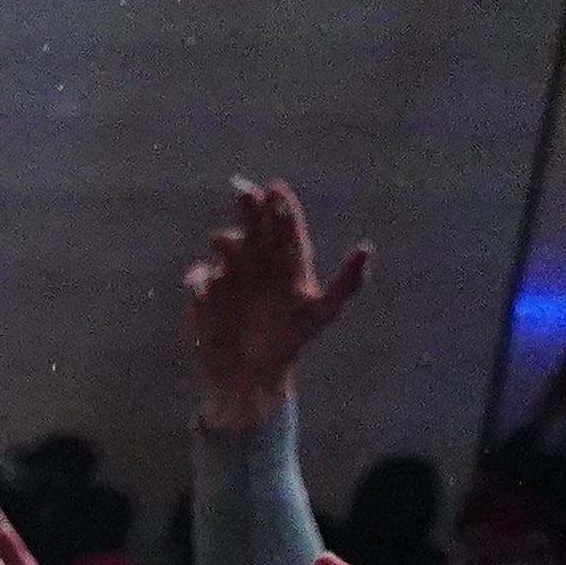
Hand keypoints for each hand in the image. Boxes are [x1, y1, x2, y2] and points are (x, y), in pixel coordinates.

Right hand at [185, 177, 373, 426]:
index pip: (286, 228)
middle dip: (249, 208)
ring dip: (226, 241)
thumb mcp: (324, 312)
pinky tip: (205, 284)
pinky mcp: (205, 295)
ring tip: (225, 242)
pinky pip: (199, 277)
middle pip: (255, 227)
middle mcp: (260, 263)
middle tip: (243, 190)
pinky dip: (200, 277)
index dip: (282, 208)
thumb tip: (366, 247)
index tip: (276, 189)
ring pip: (227, 247)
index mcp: (289, 263)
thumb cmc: (290, 342)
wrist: (251, 375)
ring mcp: (231, 277)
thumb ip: (347, 282)